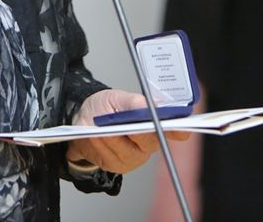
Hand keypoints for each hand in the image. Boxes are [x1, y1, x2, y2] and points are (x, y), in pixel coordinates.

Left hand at [65, 89, 189, 173]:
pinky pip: (111, 158)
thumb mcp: (118, 98)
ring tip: (101, 126)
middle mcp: (149, 142)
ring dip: (113, 138)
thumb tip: (149, 106)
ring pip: (127, 151)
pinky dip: (102, 146)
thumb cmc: (105, 107)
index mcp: (156, 123)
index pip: (175, 129)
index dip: (179, 129)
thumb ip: (134, 102)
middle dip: (137, 132)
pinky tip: (95, 136)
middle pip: (149, 141)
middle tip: (127, 125)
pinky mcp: (119, 165)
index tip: (179, 127)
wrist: (83, 120)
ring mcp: (135, 156)